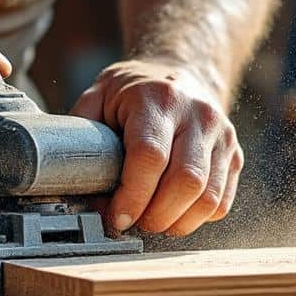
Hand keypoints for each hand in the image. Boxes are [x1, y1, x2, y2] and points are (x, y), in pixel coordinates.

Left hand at [71, 60, 241, 235]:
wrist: (183, 72)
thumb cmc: (134, 92)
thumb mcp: (99, 94)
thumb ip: (80, 130)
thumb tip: (61, 178)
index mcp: (158, 98)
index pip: (150, 156)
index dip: (132, 196)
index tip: (116, 217)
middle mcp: (198, 114)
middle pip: (186, 181)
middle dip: (155, 215)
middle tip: (133, 223)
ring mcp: (223, 135)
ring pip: (208, 197)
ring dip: (176, 222)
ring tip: (153, 221)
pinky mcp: (234, 154)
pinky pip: (222, 202)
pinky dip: (196, 218)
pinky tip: (174, 213)